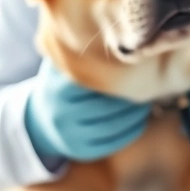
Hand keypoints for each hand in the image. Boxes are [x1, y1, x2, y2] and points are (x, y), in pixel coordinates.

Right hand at [24, 59, 151, 165]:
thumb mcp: (63, 65)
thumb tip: (124, 39)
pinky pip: (115, 142)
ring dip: (138, 112)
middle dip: (134, 93)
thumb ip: (84, 53)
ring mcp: (69, 134)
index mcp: (58, 85)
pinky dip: (133, 129)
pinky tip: (140, 117)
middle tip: (150, 82)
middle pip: (109, 103)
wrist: (39, 121)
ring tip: (147, 98)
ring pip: (115, 124)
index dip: (121, 72)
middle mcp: (60, 112)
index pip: (97, 79)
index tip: (138, 64)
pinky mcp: (80, 150)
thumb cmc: (61, 84)